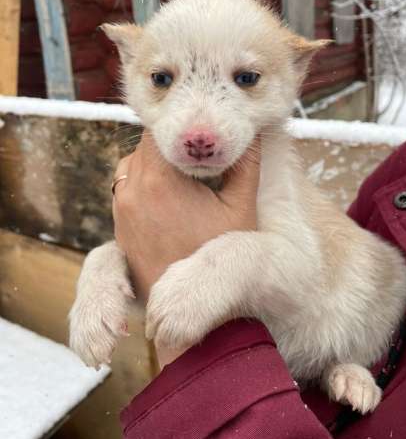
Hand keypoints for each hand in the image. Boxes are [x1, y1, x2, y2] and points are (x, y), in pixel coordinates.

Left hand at [112, 133, 259, 366]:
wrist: (195, 312)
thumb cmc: (221, 259)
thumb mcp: (242, 206)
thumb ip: (246, 162)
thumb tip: (252, 130)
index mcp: (159, 181)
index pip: (160, 131)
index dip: (180, 126)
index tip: (197, 131)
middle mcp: (131, 192)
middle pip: (144, 146)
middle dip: (170, 143)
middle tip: (197, 150)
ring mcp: (121, 211)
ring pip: (132, 165)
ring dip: (156, 162)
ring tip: (186, 173)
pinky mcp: (119, 227)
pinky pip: (127, 189)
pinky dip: (145, 183)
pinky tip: (172, 196)